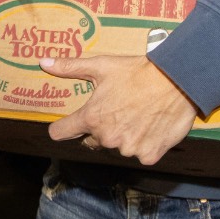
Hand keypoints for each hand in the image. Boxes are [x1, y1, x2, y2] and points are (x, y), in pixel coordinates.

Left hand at [41, 55, 198, 165]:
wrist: (176, 81)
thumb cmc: (136, 72)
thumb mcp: (101, 66)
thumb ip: (70, 67)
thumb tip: (43, 63)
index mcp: (91, 118)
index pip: (62, 132)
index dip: (61, 128)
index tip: (64, 126)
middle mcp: (107, 137)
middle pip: (92, 140)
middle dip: (100, 129)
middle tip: (116, 111)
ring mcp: (128, 148)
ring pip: (118, 147)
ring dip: (124, 136)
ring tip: (136, 115)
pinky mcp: (148, 155)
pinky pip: (140, 153)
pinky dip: (145, 143)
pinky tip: (150, 126)